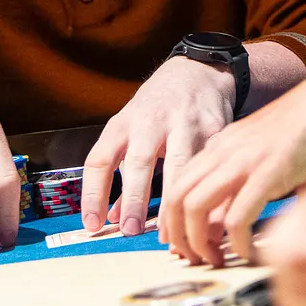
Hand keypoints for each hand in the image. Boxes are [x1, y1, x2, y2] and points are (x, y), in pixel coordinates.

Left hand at [80, 56, 233, 237]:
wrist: (199, 71)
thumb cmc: (157, 106)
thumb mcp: (130, 128)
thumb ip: (119, 171)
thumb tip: (110, 218)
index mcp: (125, 123)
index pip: (100, 159)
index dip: (93, 194)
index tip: (91, 224)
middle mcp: (152, 121)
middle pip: (138, 162)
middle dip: (133, 199)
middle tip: (129, 231)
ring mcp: (185, 124)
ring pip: (177, 166)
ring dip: (172, 202)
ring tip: (167, 234)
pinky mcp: (214, 129)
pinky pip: (209, 166)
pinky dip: (205, 191)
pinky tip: (205, 216)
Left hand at [161, 35, 305, 264]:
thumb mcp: (271, 154)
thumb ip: (251, 183)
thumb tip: (236, 223)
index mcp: (223, 144)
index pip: (180, 184)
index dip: (174, 220)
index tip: (186, 244)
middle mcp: (225, 149)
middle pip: (176, 197)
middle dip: (177, 235)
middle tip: (194, 259)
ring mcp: (245, 158)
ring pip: (195, 206)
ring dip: (199, 242)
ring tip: (216, 261)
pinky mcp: (270, 170)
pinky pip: (238, 217)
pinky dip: (238, 243)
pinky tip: (250, 253)